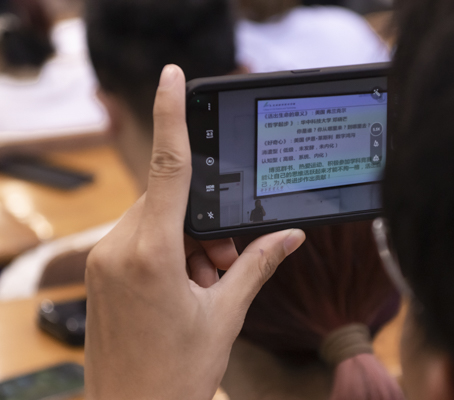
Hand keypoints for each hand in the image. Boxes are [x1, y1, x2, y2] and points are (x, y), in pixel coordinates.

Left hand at [84, 65, 304, 399]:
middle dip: (205, 222)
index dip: (172, 116)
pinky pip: (141, 239)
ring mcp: (105, 260)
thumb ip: (258, 265)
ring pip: (157, 220)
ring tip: (205, 285)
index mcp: (152, 255)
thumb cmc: (174, 373)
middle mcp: (119, 249)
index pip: (168, 167)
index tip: (173, 78)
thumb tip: (292, 235)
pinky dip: (170, 251)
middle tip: (224, 263)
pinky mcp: (102, 270)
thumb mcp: (224, 315)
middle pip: (171, 200)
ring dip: (189, 241)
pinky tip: (185, 288)